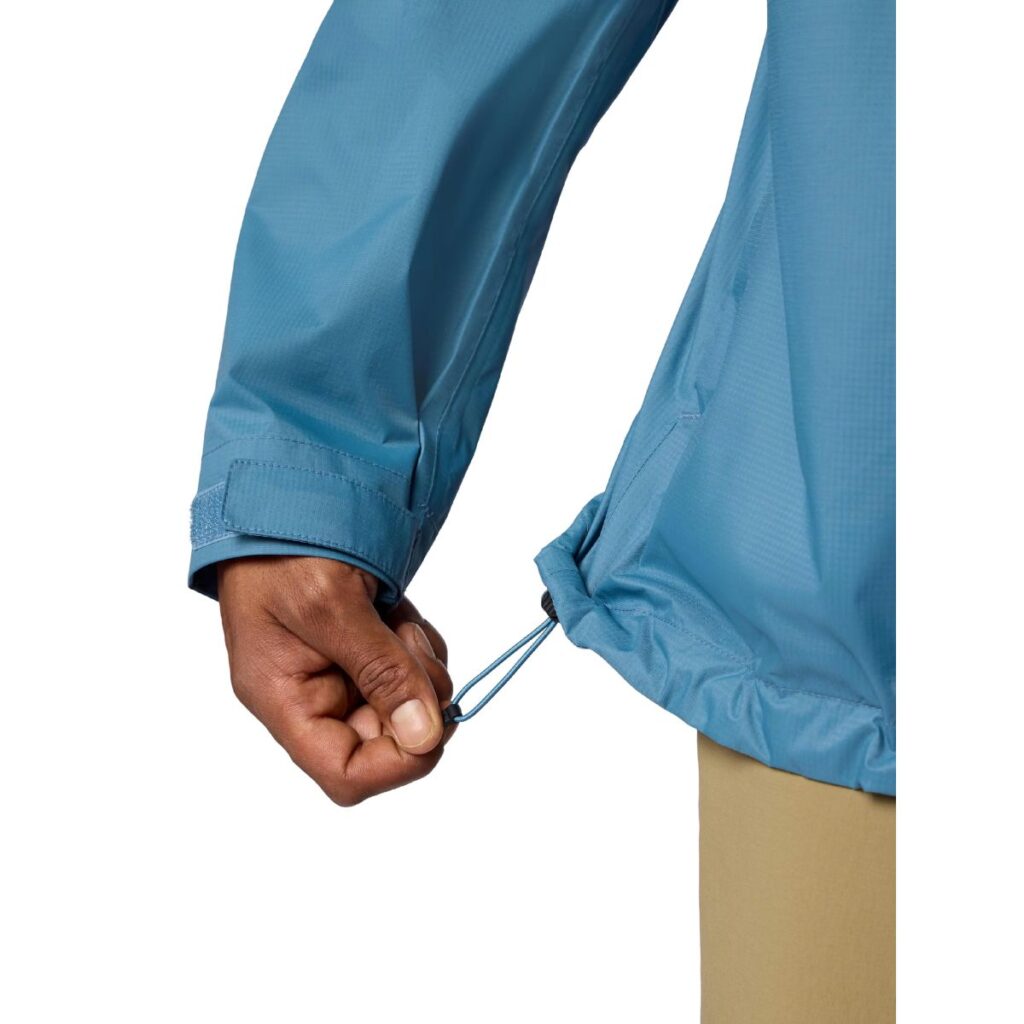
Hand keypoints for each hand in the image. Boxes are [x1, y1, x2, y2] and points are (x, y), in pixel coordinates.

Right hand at [217, 556, 453, 804]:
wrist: (282, 494)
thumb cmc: (282, 546)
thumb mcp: (331, 606)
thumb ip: (381, 671)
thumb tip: (425, 736)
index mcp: (284, 699)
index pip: (346, 774)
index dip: (397, 762)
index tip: (429, 721)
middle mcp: (312, 696)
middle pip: (387, 739)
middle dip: (416, 696)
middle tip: (409, 641)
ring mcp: (339, 672)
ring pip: (408, 702)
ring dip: (419, 665)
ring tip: (397, 618)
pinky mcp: (361, 647)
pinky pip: (409, 668)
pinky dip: (417, 644)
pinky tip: (398, 610)